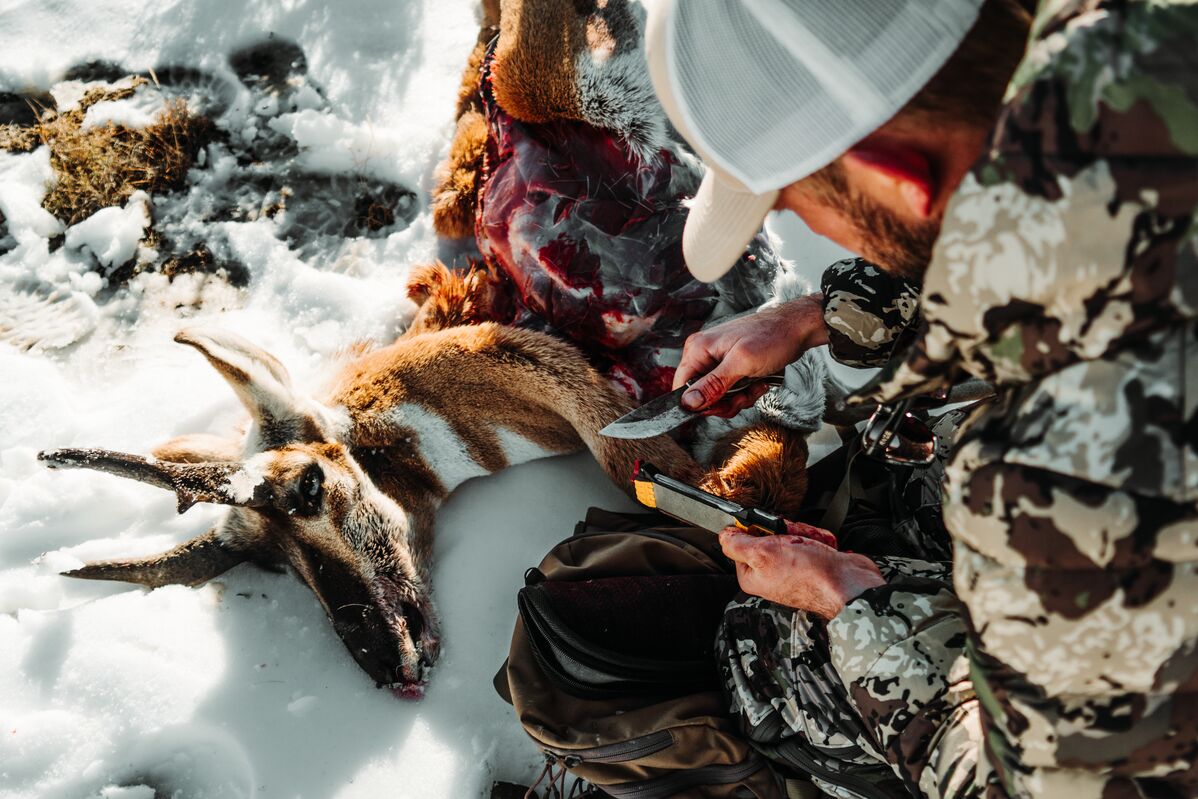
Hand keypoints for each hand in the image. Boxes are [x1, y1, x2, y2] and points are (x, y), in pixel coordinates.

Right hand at [674, 294, 827, 414]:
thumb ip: (713, 384)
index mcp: (698, 349)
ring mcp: (718, 361)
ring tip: (755, 386)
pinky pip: (730, 391)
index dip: (697, 403)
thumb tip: (688, 402)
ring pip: (717, 397)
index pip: (681, 387)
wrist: (798, 329)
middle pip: (700, 396)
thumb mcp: (741, 364)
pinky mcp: (732, 368)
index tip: (719, 406)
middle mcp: (704, 354)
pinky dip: (745, 393)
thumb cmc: (772, 338)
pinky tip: (758, 383)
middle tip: (743, 395)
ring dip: (738, 398)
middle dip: (724, 402)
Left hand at [720, 525, 883, 619]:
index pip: (742, 542)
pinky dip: (818, 539)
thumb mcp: (762, 553)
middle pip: (769, 535)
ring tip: (812, 545)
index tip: (768, 530)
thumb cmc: (808, 575)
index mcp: (753, 576)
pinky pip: (810, 539)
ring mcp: (792, 567)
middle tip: (793, 539)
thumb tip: (723, 535)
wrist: (848, 584)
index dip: (756, 530)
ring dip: (805, 534)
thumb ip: (737, 543)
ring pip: (791, 534)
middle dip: (786, 530)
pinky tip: (823, 548)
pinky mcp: (812, 561)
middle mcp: (770, 573)